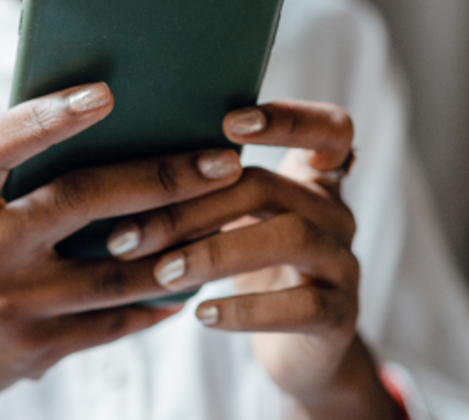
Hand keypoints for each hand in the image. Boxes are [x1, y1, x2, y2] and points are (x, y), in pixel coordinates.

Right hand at [0, 82, 243, 419]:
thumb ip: (5, 178)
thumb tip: (95, 128)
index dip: (45, 116)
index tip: (105, 93)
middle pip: (78, 201)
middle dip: (159, 176)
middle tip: (218, 158)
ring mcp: (5, 307)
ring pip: (113, 268)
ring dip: (178, 240)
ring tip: (224, 212)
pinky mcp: (32, 352)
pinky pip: (112, 321)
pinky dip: (156, 297)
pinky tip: (189, 277)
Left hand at [106, 99, 398, 418]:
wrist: (298, 350)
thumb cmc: (251, 266)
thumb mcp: (235, 219)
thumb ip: (206, 185)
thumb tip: (123, 162)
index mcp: (311, 177)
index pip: (328, 127)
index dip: (287, 118)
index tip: (228, 121)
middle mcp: (335, 212)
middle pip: (268, 185)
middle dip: (193, 205)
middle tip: (131, 233)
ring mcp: (345, 263)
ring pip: (290, 237)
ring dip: (215, 253)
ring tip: (163, 272)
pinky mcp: (342, 317)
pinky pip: (302, 306)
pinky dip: (246, 309)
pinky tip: (201, 313)